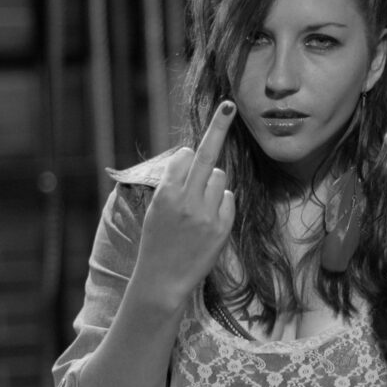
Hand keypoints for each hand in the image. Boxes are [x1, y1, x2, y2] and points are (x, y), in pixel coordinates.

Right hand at [134, 101, 236, 305]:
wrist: (162, 280)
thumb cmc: (157, 241)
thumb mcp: (156, 209)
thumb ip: (174, 184)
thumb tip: (195, 156)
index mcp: (165, 193)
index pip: (185, 156)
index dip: (188, 158)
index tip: (195, 145)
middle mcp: (187, 200)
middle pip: (207, 155)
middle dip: (218, 127)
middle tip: (229, 106)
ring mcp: (207, 214)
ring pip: (221, 177)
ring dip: (214, 183)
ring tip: (200, 206)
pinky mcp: (222, 228)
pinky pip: (229, 197)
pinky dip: (222, 202)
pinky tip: (209, 219)